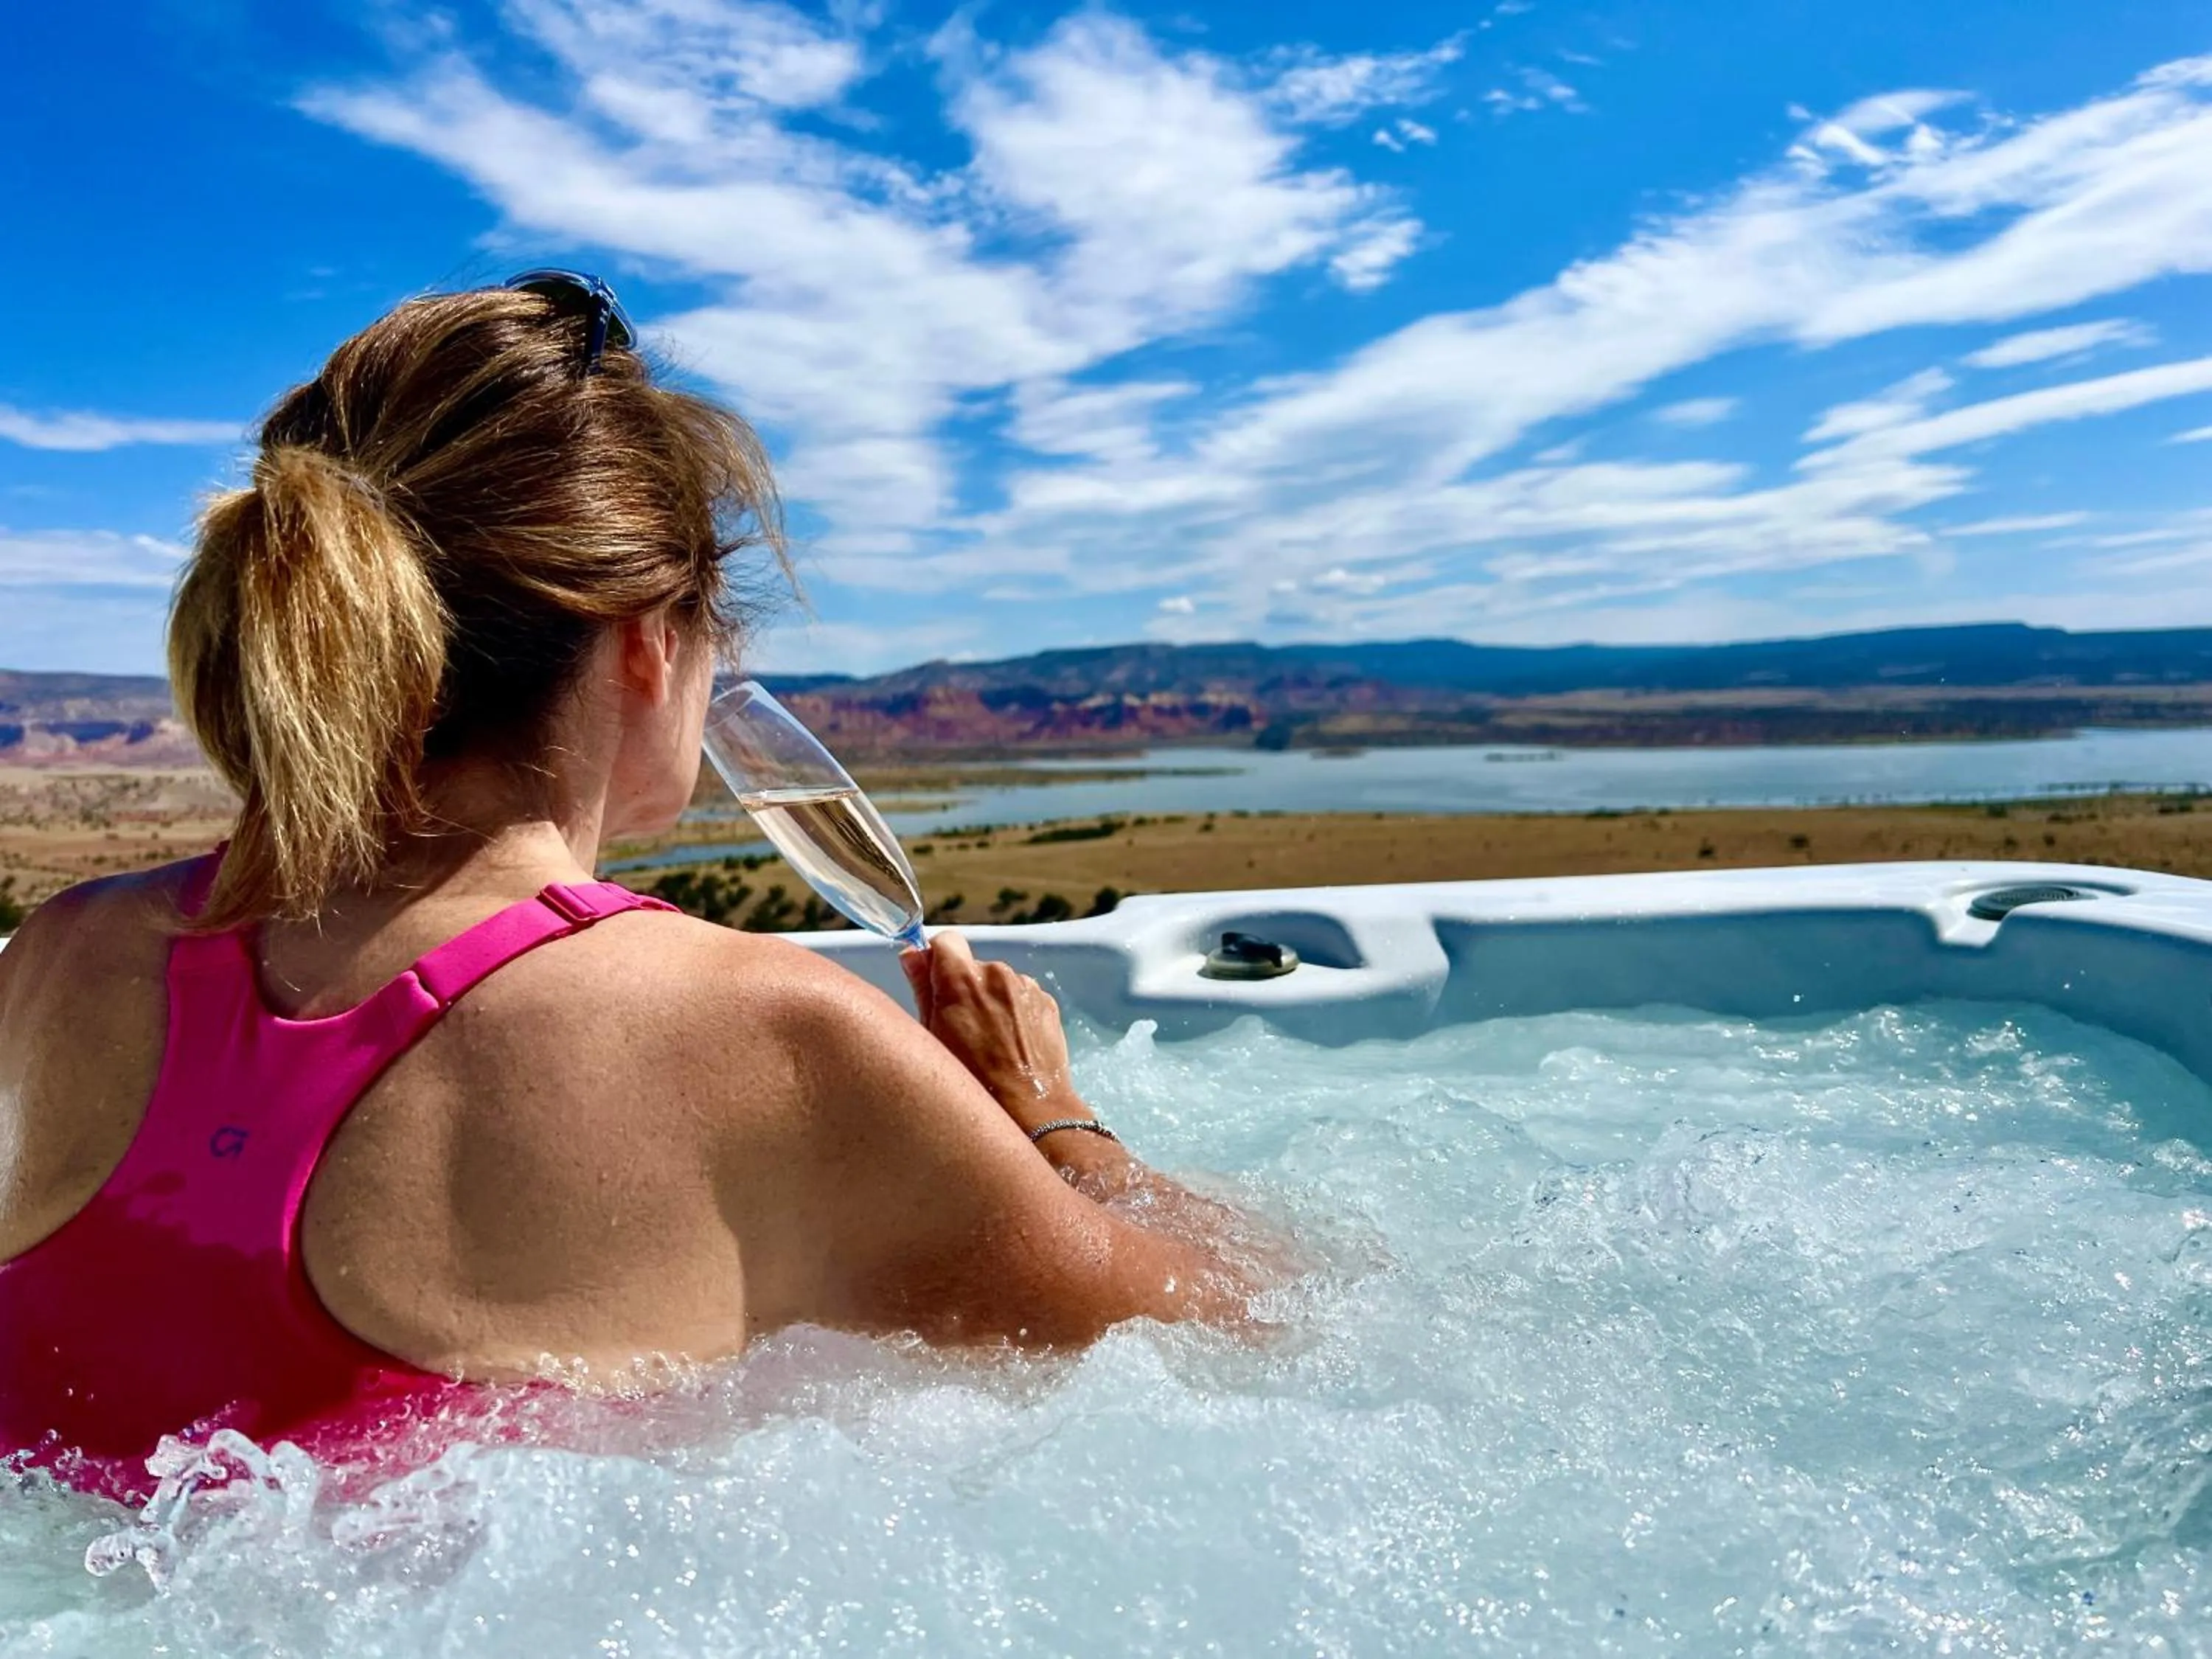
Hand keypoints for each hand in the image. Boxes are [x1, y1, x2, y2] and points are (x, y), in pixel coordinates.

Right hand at [901, 933, 1087, 1135]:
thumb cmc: (970, 1080)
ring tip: (989, 1042)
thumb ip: (921, 987)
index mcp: (962, 977)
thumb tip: (911, 955)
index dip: (938, 960)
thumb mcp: (931, 1036)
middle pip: (973, 965)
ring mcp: (1026, 986)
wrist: (1027, 1108)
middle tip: (961, 1028)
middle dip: (964, 987)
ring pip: (998, 982)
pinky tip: (1010, 1044)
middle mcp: (997, 972)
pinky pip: (1022, 997)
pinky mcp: (1046, 1002)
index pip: (945, 941)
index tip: (936, 984)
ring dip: (991, 1000)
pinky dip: (1014, 1012)